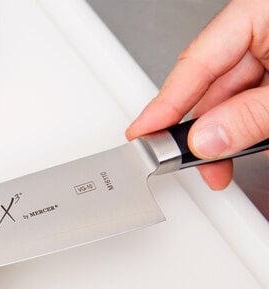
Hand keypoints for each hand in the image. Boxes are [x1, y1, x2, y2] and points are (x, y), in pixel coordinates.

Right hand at [126, 0, 268, 189]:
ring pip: (234, 101)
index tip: (141, 133)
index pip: (196, 62)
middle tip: (188, 164)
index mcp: (260, 11)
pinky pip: (254, 103)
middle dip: (203, 133)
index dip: (165, 103)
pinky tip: (253, 147)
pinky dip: (250, 130)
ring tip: (227, 164)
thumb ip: (248, 116)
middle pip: (212, 88)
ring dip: (229, 138)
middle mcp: (264, 30)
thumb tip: (204, 140)